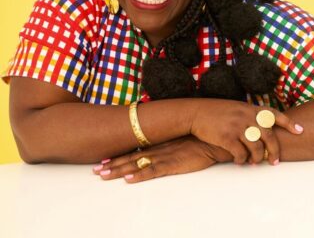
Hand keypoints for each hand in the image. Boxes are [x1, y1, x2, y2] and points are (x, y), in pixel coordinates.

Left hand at [93, 136, 232, 183]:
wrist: (215, 137)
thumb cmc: (201, 138)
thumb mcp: (182, 140)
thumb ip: (170, 144)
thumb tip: (161, 147)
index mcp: (160, 143)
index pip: (135, 151)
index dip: (118, 156)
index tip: (104, 160)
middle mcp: (158, 149)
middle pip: (131, 157)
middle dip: (112, 164)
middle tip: (96, 170)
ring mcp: (165, 156)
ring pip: (137, 164)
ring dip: (119, 170)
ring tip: (103, 175)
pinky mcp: (174, 164)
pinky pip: (154, 171)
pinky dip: (140, 175)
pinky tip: (128, 178)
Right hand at [190, 101, 302, 164]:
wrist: (196, 112)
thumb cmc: (216, 111)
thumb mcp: (235, 107)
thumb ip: (249, 115)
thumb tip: (263, 128)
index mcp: (250, 108)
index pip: (274, 114)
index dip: (289, 123)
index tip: (300, 131)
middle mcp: (246, 116)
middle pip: (269, 135)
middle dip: (275, 150)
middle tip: (275, 161)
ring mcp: (237, 126)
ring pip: (256, 147)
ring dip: (257, 158)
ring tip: (254, 163)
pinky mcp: (226, 137)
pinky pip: (240, 154)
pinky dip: (242, 160)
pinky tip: (239, 161)